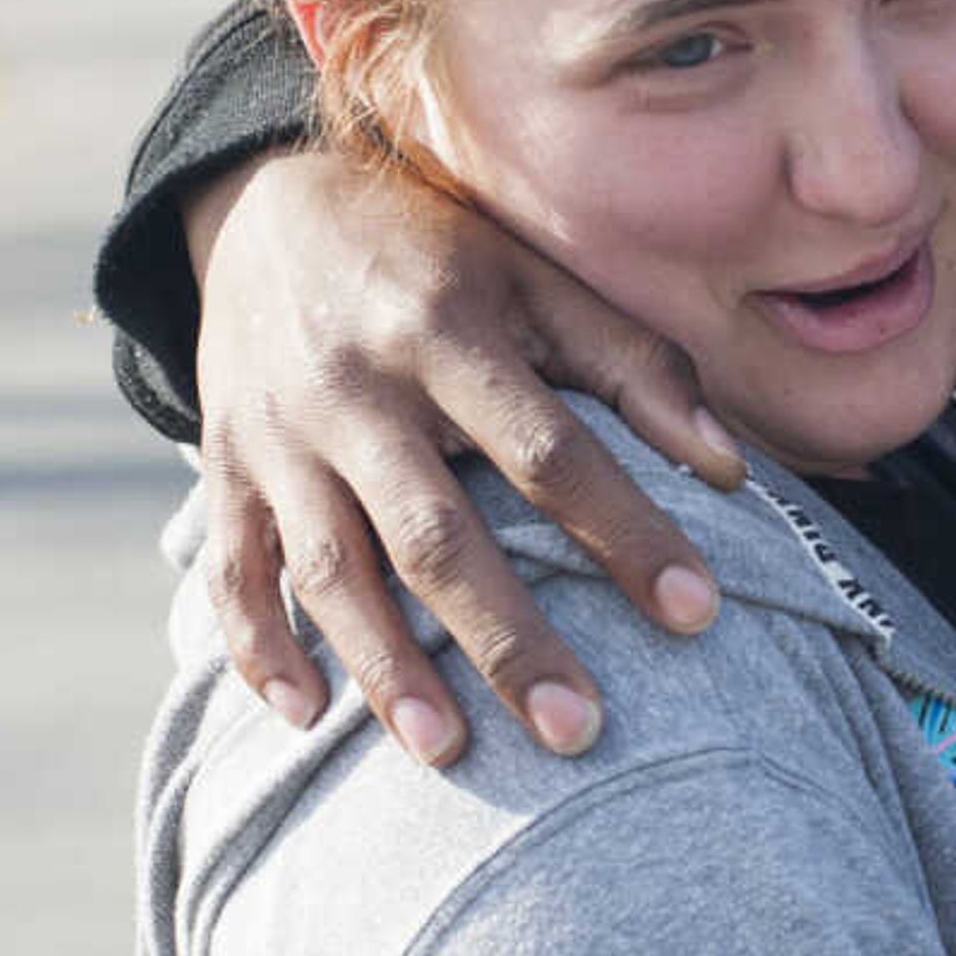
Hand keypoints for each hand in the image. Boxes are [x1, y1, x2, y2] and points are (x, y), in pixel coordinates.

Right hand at [186, 145, 745, 767]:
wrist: (268, 204)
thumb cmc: (440, 253)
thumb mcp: (539, 277)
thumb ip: (637, 366)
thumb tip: (730, 471)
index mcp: (448, 330)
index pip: (549, 449)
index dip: (625, 531)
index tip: (698, 613)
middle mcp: (356, 389)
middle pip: (435, 533)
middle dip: (507, 639)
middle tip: (580, 731)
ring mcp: (279, 437)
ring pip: (331, 568)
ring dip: (387, 665)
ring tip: (450, 752)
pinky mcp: (226, 471)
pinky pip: (233, 572)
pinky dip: (259, 648)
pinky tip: (308, 718)